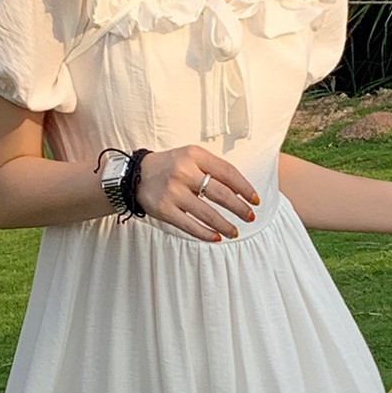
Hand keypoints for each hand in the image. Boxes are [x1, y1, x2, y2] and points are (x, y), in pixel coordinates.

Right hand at [134, 145, 259, 240]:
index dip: (245, 188)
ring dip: (225, 225)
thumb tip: (240, 192)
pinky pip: (189, 225)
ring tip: (235, 232)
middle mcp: (184, 171)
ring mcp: (173, 191)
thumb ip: (213, 169)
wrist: (135, 174)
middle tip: (250, 218)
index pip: (228, 172)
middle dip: (239, 208)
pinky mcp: (164, 209)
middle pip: (220, 194)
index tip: (255, 200)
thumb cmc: (171, 166)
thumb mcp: (191, 158)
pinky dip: (205, 233)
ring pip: (207, 213)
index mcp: (195, 155)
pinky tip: (216, 237)